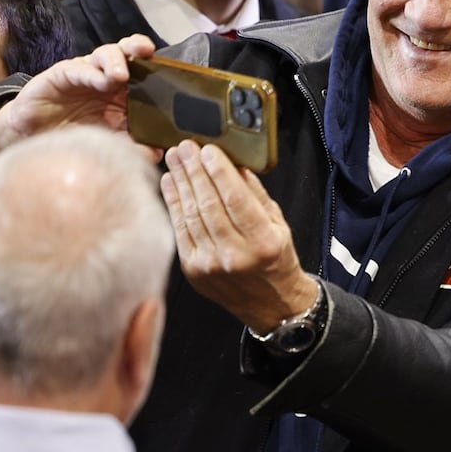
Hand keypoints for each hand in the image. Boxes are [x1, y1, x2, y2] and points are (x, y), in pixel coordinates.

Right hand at [0, 35, 155, 161]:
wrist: (37, 138)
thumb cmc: (77, 135)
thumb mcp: (110, 143)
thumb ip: (133, 146)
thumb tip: (157, 153)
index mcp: (127, 90)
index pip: (148, 71)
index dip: (160, 66)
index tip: (174, 69)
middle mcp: (110, 77)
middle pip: (129, 53)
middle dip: (140, 48)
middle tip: (148, 52)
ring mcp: (87, 73)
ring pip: (106, 53)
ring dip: (117, 60)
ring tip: (122, 75)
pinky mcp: (63, 73)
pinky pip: (79, 67)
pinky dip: (92, 72)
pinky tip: (101, 81)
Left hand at [159, 140, 318, 332]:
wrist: (270, 304)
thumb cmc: (277, 262)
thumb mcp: (279, 226)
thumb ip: (256, 197)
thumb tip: (235, 166)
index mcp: (264, 243)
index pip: (236, 199)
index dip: (219, 172)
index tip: (208, 150)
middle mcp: (235, 255)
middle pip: (208, 204)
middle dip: (195, 171)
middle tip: (185, 148)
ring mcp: (210, 264)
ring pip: (190, 215)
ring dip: (181, 183)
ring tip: (175, 160)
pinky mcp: (192, 269)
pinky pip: (180, 230)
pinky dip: (173, 204)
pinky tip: (171, 184)